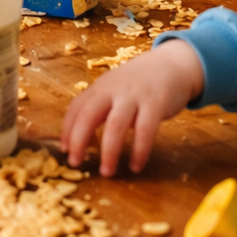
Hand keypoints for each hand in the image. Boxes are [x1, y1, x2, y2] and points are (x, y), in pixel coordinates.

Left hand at [61, 41, 204, 173]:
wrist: (172, 64)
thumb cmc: (140, 82)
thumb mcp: (115, 87)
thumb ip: (100, 105)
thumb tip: (81, 136)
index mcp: (101, 87)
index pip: (76, 106)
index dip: (67, 129)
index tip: (64, 149)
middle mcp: (114, 89)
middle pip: (89, 114)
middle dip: (79, 140)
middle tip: (75, 162)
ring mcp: (134, 96)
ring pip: (115, 125)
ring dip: (109, 151)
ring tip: (107, 172)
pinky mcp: (156, 104)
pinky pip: (145, 130)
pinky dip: (139, 150)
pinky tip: (135, 166)